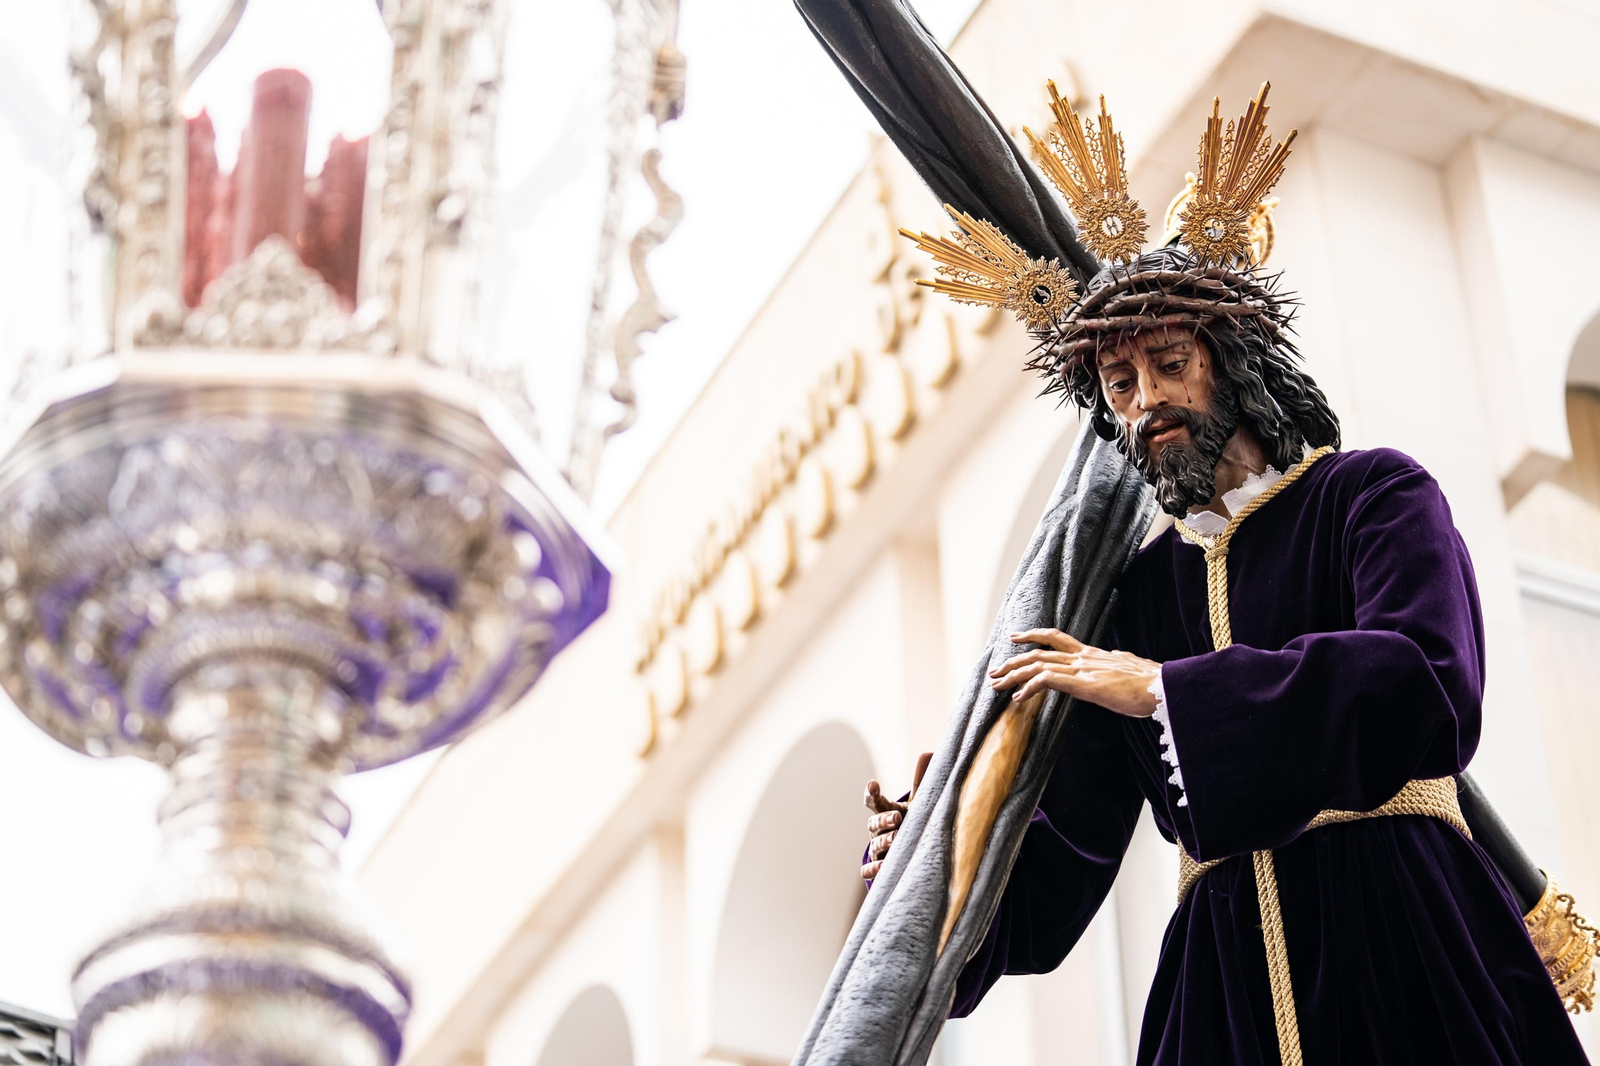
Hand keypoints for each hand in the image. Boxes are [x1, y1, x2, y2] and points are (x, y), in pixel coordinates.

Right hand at [861, 752, 930, 881]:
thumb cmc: (913, 824)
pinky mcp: (877, 868)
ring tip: (896, 839)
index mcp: (886, 812)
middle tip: (896, 818)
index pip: (874, 801)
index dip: (872, 793)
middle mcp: (878, 830)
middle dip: (883, 819)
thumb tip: (930, 752)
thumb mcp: (919, 804)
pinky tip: (884, 867)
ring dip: (884, 842)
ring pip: (873, 845)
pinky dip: (875, 869)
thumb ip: (922, 782)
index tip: (873, 784)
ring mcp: (876, 850)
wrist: (908, 852)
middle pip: (873, 822)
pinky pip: (868, 870)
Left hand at [988, 629, 1159, 717]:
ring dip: (1014, 674)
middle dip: (1014, 661)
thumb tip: (1117, 658)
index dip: (1034, 635)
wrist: (1164, 687)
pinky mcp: (1084, 684)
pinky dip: (1030, 687)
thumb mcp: (1130, 667)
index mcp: (1093, 654)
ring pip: (1038, 664)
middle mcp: (1084, 657)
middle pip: (1039, 652)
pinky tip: (1019, 698)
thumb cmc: (1152, 683)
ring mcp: (1083, 669)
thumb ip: (1119, 662)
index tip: (1016, 637)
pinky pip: (1048, 681)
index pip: (1057, 638)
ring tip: (996, 684)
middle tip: (995, 671)